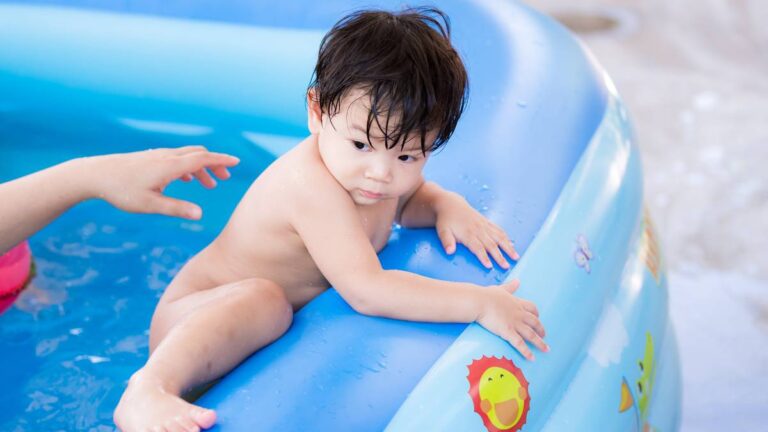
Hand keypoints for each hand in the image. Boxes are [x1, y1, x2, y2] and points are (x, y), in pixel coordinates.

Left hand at [80, 146, 238, 218]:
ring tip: (210, 185)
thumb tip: (200, 215)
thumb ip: (177, 209)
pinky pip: (176, 159)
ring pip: (187, 157)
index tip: (237, 162)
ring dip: (201, 168)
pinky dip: (188, 167)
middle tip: (226, 178)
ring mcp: (157, 156)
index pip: (202, 159)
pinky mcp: (150, 159)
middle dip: (215, 164)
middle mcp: (166, 157)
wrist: (95, 174)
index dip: (221, 160)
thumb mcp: (150, 205)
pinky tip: (186, 180)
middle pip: (198, 154)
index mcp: (170, 166)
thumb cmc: (122, 191)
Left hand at [435, 194, 518, 268]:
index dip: (484, 257)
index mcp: (468, 233)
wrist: (450, 204)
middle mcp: (478, 229)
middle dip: (499, 256)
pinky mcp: (487, 222)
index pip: (477, 247)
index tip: (490, 266)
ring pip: (499, 237)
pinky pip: (499, 230)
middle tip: (506, 266)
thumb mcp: (442, 231)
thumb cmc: (446, 220)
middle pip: (491, 244)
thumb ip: (446, 242)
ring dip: (508, 247)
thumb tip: (449, 252)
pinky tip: (512, 244)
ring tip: (515, 257)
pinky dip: (506, 237)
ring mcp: (484, 225)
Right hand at [476, 280, 547, 359]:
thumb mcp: (500, 289)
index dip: (536, 314)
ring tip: (546, 349)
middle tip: (544, 336)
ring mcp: (514, 323)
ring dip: (540, 343)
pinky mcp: (508, 332)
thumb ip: (510, 287)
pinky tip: (532, 358)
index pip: (531, 308)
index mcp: (516, 303)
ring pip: (531, 335)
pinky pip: (520, 344)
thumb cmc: (486, 295)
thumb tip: (517, 281)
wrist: (479, 301)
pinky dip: (527, 352)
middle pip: (535, 323)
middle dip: (541, 330)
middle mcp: (519, 313)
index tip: (538, 318)